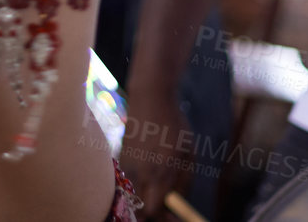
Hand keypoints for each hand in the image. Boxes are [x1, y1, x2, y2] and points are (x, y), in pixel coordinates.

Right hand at [119, 94, 190, 218]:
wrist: (149, 97)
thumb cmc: (174, 124)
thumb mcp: (187, 153)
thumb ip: (182, 182)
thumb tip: (177, 205)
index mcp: (160, 171)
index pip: (155, 211)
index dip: (164, 219)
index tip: (174, 217)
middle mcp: (140, 171)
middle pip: (141, 210)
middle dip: (154, 214)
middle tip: (167, 210)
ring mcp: (127, 165)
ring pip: (133, 197)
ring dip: (144, 200)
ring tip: (158, 191)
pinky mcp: (120, 159)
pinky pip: (129, 182)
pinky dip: (138, 186)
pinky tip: (148, 174)